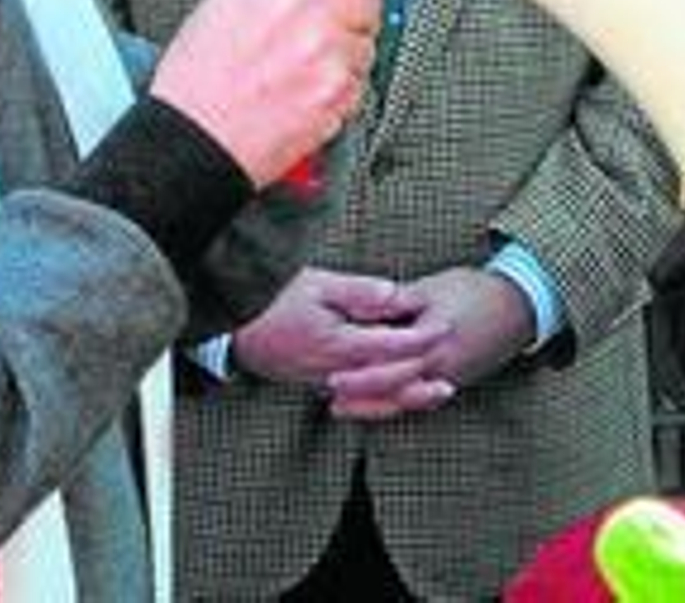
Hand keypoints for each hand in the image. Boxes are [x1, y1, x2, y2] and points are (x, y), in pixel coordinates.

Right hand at [152, 0, 380, 185]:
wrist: (195, 138)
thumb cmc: (199, 79)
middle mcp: (305, 9)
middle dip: (352, 8)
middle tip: (326, 23)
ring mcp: (327, 51)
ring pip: (369, 38)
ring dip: (348, 49)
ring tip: (305, 63)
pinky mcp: (339, 91)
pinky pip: (362, 77)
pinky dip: (343, 85)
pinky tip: (306, 88)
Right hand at [233, 268, 448, 393]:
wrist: (232, 323)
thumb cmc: (273, 298)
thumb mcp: (318, 283)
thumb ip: (358, 291)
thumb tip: (394, 294)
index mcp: (338, 343)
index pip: (390, 347)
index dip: (422, 338)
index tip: (446, 327)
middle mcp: (332, 370)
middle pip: (386, 383)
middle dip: (421, 381)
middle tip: (452, 379)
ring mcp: (321, 381)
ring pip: (373, 397)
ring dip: (406, 397)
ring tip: (436, 396)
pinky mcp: (313, 383)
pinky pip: (355, 398)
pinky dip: (381, 400)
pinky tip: (396, 396)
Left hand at [322, 266, 535, 420]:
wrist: (520, 305)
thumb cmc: (476, 291)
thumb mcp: (435, 287)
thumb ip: (401, 300)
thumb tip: (368, 306)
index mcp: (433, 337)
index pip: (389, 360)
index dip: (359, 369)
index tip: (332, 371)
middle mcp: (442, 364)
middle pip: (394, 386)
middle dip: (360, 392)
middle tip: (331, 392)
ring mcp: (451, 377)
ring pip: (406, 399)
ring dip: (374, 404)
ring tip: (343, 406)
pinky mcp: (457, 380)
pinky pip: (422, 399)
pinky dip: (398, 402)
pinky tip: (381, 402)